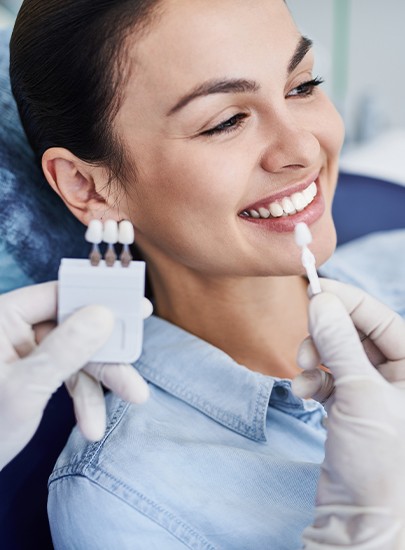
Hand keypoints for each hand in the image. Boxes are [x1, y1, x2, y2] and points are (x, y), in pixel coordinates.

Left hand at [0, 282, 150, 469]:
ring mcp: (26, 351)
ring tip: (130, 401)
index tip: (136, 307)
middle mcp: (15, 328)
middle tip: (138, 364)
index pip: (58, 295)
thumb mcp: (25, 388)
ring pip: (78, 355)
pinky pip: (69, 376)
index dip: (100, 299)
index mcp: (3, 317)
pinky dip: (84, 399)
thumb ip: (64, 349)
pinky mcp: (34, 373)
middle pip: (76, 328)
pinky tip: (92, 425)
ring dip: (101, 383)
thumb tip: (103, 314)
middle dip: (107, 356)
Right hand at [293, 280, 404, 548]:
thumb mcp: (360, 393)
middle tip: (304, 344)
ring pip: (338, 356)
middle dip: (326, 336)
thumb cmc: (379, 461)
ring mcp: (373, 395)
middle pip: (357, 335)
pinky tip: (304, 394)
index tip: (315, 291)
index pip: (382, 320)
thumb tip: (321, 301)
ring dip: (315, 359)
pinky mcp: (350, 410)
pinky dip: (312, 381)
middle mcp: (398, 380)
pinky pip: (328, 380)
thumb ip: (338, 342)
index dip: (349, 302)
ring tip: (302, 373)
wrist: (362, 520)